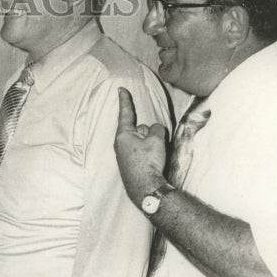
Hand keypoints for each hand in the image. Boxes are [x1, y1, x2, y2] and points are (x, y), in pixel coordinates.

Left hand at [114, 87, 167, 206]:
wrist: (146, 188)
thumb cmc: (148, 162)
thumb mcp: (156, 139)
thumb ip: (156, 129)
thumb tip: (154, 132)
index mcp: (123, 135)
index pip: (126, 113)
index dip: (125, 100)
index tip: (121, 89)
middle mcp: (120, 143)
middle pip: (140, 129)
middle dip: (149, 134)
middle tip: (153, 148)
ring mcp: (124, 155)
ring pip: (143, 141)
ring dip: (150, 145)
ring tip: (153, 158)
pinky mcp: (130, 164)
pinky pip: (143, 152)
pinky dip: (148, 155)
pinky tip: (151, 164)